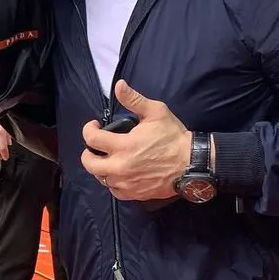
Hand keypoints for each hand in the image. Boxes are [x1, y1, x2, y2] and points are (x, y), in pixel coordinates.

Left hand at [80, 81, 191, 201]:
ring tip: (109, 158)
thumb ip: (134, 100)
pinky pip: (114, 190)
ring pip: (101, 178)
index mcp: (123, 146)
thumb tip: (118, 85)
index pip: (92, 139)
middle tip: (95, 146)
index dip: (89, 129)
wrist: (191, 163)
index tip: (95, 126)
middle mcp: (120, 167)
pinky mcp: (134, 194)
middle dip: (87, 153)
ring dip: (101, 167)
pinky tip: (119, 173)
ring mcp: (126, 183)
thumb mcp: (155, 112)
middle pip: (89, 164)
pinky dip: (113, 182)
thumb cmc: (173, 137)